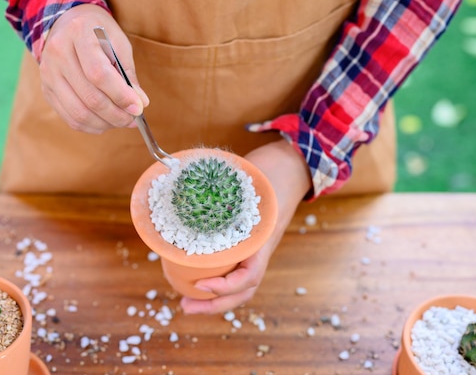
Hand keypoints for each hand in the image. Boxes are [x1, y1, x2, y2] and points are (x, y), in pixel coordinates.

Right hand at [39, 4, 148, 133]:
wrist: (67, 24)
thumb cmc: (99, 34)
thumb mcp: (118, 43)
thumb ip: (128, 74)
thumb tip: (140, 104)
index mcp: (78, 33)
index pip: (99, 74)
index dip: (120, 95)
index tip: (139, 108)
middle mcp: (58, 53)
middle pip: (89, 97)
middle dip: (116, 114)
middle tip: (133, 119)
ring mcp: (48, 73)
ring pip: (79, 112)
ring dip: (105, 123)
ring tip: (122, 121)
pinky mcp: (47, 90)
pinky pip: (70, 117)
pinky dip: (91, 126)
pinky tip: (106, 122)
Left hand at [180, 139, 312, 313]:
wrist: (290, 169)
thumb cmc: (269, 172)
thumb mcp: (250, 176)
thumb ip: (225, 182)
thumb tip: (187, 179)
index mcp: (264, 238)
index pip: (250, 275)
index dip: (226, 286)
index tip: (200, 284)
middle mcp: (261, 250)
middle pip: (244, 290)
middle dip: (215, 304)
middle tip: (185, 306)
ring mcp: (256, 250)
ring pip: (240, 287)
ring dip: (214, 300)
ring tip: (186, 303)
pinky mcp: (247, 247)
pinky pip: (234, 271)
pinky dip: (216, 283)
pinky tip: (194, 282)